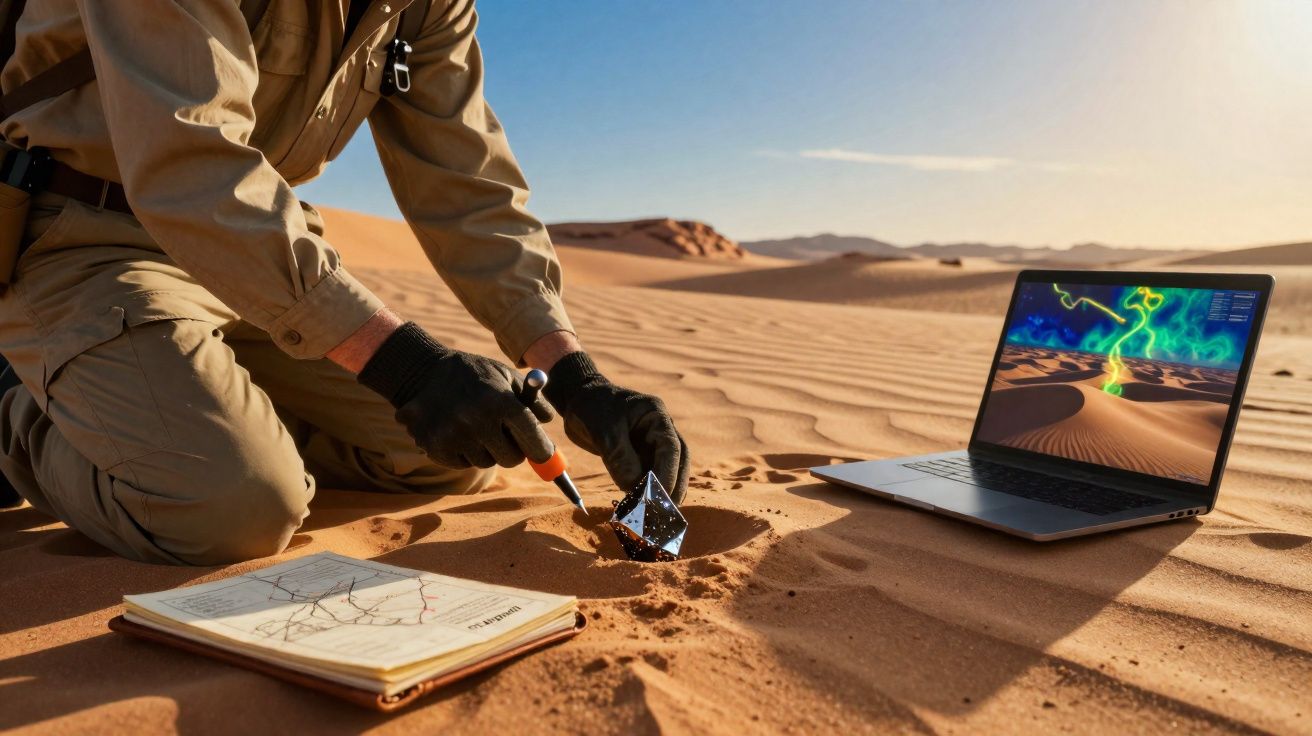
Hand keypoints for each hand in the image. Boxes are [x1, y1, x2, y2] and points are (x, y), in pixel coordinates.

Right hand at [357, 322, 553, 468]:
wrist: (424, 372)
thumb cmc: (474, 375)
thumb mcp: (505, 377)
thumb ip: (533, 400)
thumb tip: (549, 422)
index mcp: (501, 402)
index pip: (534, 440)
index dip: (542, 450)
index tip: (544, 453)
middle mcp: (478, 421)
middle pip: (512, 459)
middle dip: (514, 450)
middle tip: (507, 438)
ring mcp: (455, 436)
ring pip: (486, 462)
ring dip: (486, 449)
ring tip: (474, 425)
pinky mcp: (436, 448)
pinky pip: (463, 463)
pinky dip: (464, 452)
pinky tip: (456, 430)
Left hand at [543, 352, 689, 502]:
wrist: (577, 400)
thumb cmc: (591, 407)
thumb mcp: (603, 430)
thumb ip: (619, 457)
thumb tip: (634, 487)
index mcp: (655, 414)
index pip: (671, 447)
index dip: (669, 473)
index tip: (660, 497)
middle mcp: (659, 428)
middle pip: (677, 460)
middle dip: (673, 486)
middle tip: (666, 513)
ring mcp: (651, 441)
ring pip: (665, 469)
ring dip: (662, 491)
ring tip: (656, 515)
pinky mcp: (640, 454)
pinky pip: (649, 474)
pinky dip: (647, 490)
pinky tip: (642, 506)